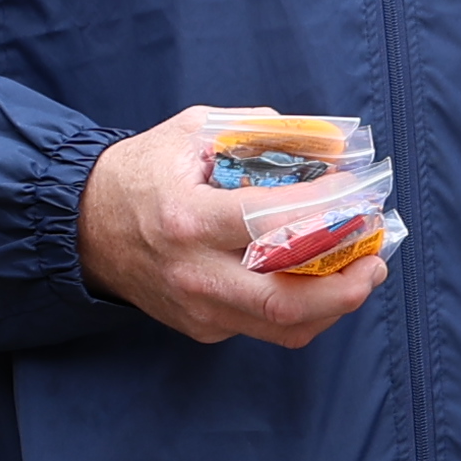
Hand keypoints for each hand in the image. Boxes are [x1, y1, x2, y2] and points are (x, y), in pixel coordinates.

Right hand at [78, 109, 395, 349]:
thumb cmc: (142, 173)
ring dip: (334, 304)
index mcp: (188, 219)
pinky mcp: (201, 328)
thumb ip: (262, 133)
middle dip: (346, 286)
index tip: (361, 192)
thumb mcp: (194, 132)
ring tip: (362, 272)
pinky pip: (265, 327)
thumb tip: (330, 145)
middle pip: (286, 302)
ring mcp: (198, 310)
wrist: (83, 228)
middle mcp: (194, 274)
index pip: (274, 222)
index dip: (328, 210)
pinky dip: (303, 308)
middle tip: (376, 259)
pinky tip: (320, 280)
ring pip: (284, 327)